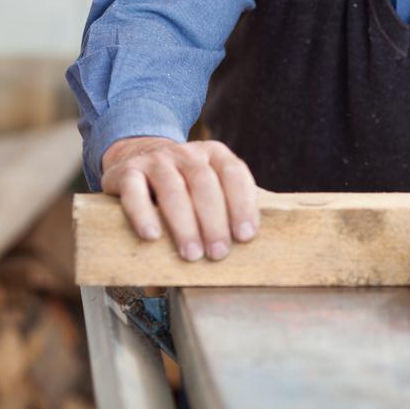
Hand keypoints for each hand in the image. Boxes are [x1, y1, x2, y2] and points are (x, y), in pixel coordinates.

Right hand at [100, 137, 260, 260]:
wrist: (136, 156)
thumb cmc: (186, 182)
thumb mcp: (214, 181)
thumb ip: (238, 198)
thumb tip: (283, 220)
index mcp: (216, 154)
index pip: (234, 174)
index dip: (243, 204)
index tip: (246, 236)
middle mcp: (187, 153)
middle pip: (205, 184)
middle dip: (214, 221)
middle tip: (218, 254)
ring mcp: (156, 161)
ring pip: (172, 189)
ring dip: (184, 224)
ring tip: (191, 255)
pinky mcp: (126, 173)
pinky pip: (133, 191)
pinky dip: (142, 214)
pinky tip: (152, 236)